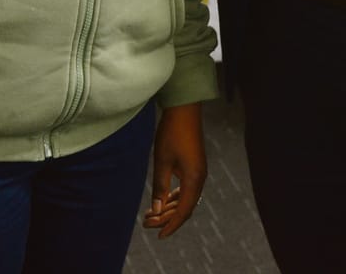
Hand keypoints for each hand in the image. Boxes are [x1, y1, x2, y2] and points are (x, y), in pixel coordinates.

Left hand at [142, 103, 206, 237]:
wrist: (184, 110)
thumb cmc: (172, 134)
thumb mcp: (162, 162)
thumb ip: (160, 187)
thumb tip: (155, 211)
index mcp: (194, 179)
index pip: (183, 211)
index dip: (171, 225)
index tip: (159, 236)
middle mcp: (199, 178)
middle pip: (184, 207)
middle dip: (166, 218)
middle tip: (146, 223)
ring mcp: (198, 172)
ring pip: (185, 199)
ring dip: (169, 208)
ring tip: (150, 213)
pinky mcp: (194, 166)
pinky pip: (186, 188)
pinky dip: (174, 197)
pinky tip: (162, 199)